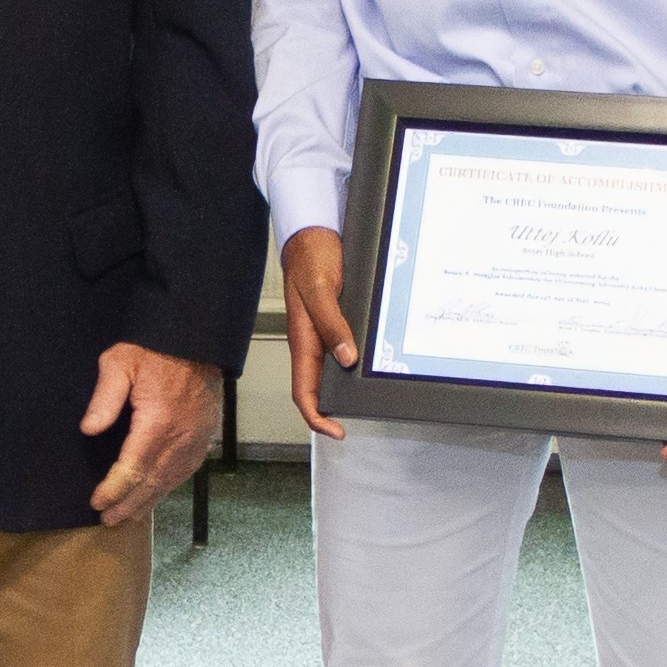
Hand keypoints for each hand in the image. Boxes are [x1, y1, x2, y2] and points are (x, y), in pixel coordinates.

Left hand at [83, 341, 224, 525]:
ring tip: (128, 516)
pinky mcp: (205, 437)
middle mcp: (180, 437)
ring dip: (148, 501)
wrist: (198, 340)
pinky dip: (169, 487)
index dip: (114, 489)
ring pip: (170, 481)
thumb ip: (105, 397)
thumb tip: (89, 429)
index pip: (133, 469)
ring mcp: (196, 439)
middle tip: (108, 520)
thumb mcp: (120, 362)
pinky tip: (156, 494)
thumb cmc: (155, 350)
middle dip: (128, 504)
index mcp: (158, 422)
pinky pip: (186, 471)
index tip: (97, 501)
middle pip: (151, 482)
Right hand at [283, 227, 357, 440]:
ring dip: (340, 389)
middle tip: (351, 421)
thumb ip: (332, 324)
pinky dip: (349, 364)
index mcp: (302, 339)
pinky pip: (337, 351)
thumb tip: (346, 357)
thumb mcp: (321, 289)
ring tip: (360, 400)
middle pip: (314, 387)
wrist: (311, 236)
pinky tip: (364, 365)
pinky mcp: (330, 323)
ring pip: (327, 371)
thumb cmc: (310, 258)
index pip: (303, 390)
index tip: (335, 430)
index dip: (316, 416)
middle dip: (329, 410)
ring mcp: (319, 333)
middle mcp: (309, 341)